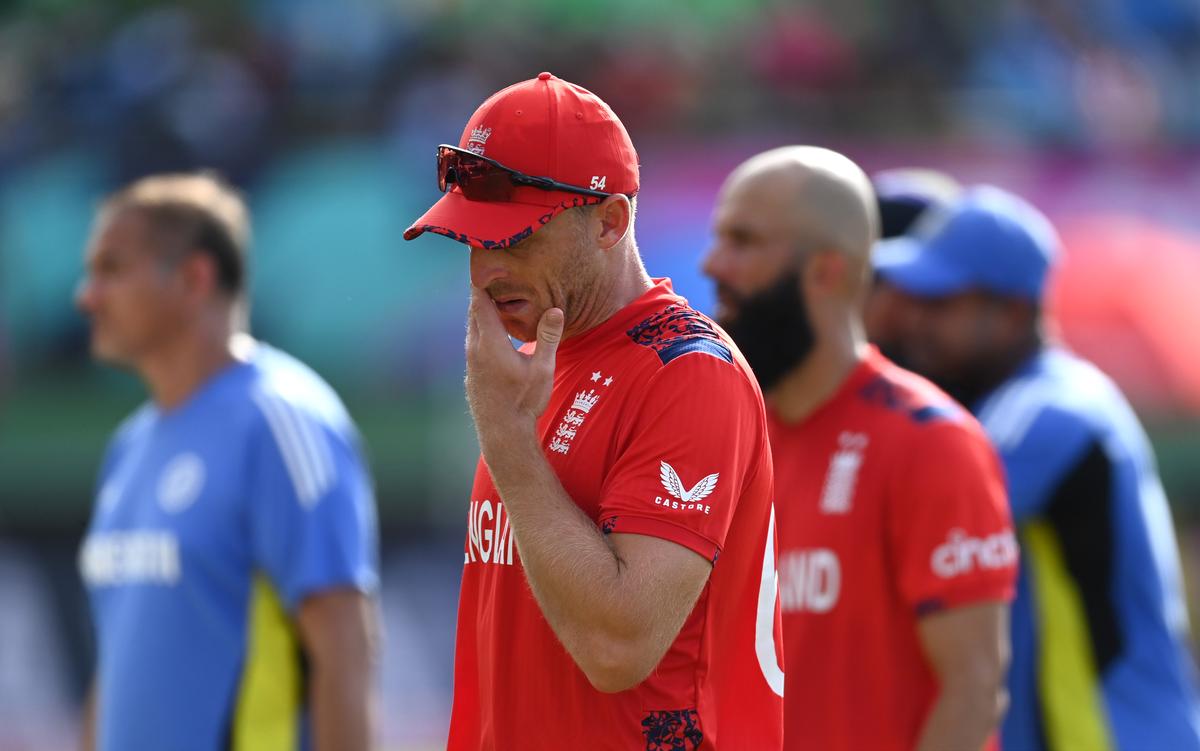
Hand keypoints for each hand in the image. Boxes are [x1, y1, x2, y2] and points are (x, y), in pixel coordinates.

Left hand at [465, 288, 563, 443]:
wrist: (502, 433)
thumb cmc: (524, 401)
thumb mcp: (542, 368)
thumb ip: (548, 337)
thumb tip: (556, 309)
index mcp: (490, 342)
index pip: (480, 303)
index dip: (480, 282)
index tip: (482, 265)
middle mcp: (475, 349)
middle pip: (474, 313)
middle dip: (483, 295)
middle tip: (493, 278)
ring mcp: (470, 363)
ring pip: (473, 330)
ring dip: (482, 315)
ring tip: (495, 303)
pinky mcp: (472, 375)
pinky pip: (474, 345)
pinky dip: (482, 333)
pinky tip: (495, 337)